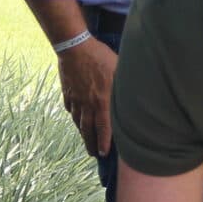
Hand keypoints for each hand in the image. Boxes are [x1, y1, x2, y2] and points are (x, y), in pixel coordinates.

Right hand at [58, 36, 117, 158]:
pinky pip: (70, 108)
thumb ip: (125, 87)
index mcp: (102, 102)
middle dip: (91, 144)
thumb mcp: (120, 70)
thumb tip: (136, 97)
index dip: (104, 143)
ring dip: (82, 133)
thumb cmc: (100, 57)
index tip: (104, 154)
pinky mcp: (67, 92)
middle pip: (88, 130)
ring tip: (86, 139)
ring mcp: (76, 99)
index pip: (104, 128)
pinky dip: (74, 116)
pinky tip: (76, 118)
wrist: (74, 47)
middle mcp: (88, 104)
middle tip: (93, 154)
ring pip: (78, 121)